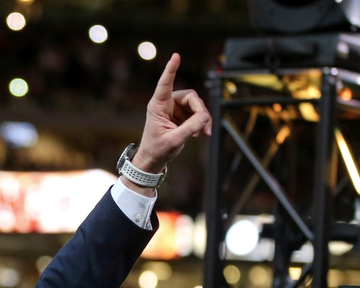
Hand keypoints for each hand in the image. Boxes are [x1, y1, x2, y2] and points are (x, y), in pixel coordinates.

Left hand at [130, 53, 211, 175]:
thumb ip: (190, 128)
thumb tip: (205, 117)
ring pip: (196, 104)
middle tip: (205, 126)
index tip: (176, 56)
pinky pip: (196, 113)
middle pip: (190, 96)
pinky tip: (200, 134)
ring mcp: (174, 108)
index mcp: (158, 106)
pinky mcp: (181, 115)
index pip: (165, 84)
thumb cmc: (157, 149)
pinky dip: (201, 122)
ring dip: (202, 118)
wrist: (154, 159)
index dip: (171, 70)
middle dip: (200, 110)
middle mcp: (166, 103)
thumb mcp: (174, 140)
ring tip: (204, 133)